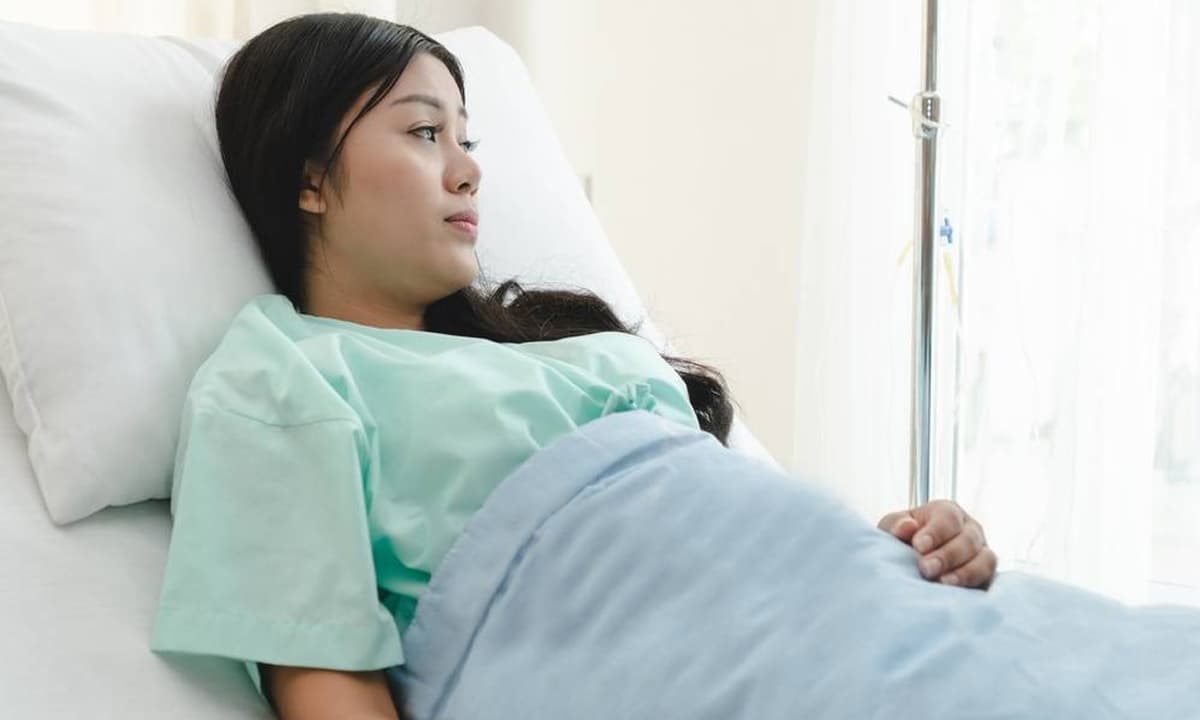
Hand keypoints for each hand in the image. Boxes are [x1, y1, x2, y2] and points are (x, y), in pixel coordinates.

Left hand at [878, 499, 996, 588]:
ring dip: (965, 573)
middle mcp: (969, 530)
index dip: (935, 532)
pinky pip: (989, 580)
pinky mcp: (986, 577)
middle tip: (926, 569)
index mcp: (947, 512)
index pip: (948, 517)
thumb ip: (896, 525)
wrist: (907, 566)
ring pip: (985, 560)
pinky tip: (959, 594)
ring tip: (943, 583)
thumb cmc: (901, 541)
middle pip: (968, 539)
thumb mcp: (891, 529)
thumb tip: (907, 526)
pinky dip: (975, 586)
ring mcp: (981, 553)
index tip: (919, 546)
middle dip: (947, 555)